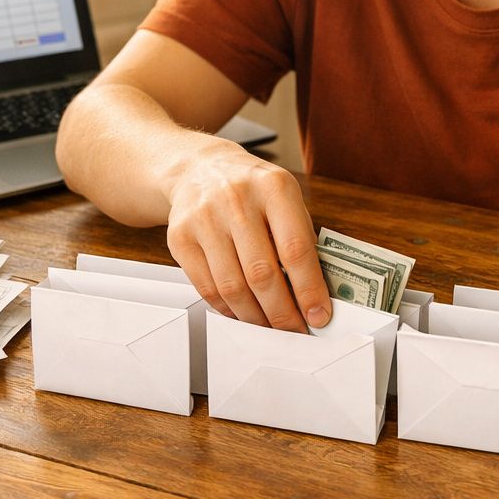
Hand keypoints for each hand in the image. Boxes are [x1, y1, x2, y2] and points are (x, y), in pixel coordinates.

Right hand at [162, 143, 331, 331]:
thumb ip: (299, 238)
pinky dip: (228, 309)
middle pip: (262, 273)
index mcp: (273, 187)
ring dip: (255, 317)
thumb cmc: (252, 188)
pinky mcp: (180, 237)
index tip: (318, 315)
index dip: (309, 289)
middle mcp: (236, 200)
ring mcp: (204, 218)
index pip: (295, 248)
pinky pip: (207, 287)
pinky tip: (242, 312)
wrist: (200, 168)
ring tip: (270, 326)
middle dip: (282, 312)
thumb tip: (315, 294)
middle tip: (294, 329)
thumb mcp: (284, 197)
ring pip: (232, 286)